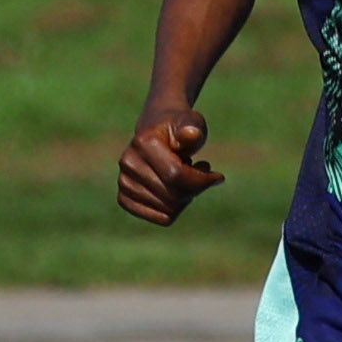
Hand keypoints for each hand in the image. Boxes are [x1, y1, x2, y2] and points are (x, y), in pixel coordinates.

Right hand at [117, 108, 222, 225]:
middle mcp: (128, 162)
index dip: (203, 180)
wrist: (156, 131)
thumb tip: (191, 134)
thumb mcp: (190, 122)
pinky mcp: (124, 197)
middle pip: (174, 195)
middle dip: (195, 188)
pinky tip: (176, 191)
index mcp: (143, 142)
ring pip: (169, 210)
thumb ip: (192, 128)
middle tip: (199, 173)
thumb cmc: (179, 127)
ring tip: (184, 177)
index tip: (218, 176)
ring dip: (185, 197)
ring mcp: (124, 181)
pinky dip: (176, 209)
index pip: (176, 175)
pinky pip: (160, 218)